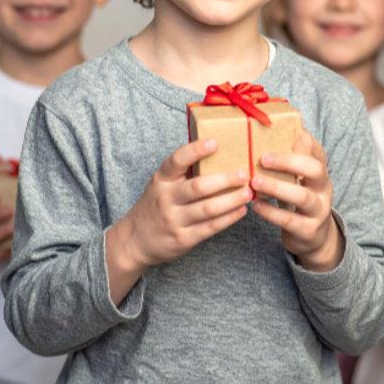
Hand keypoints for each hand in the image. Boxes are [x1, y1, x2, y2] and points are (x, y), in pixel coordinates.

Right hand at [111, 138, 251, 270]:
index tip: (215, 142)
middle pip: (199, 187)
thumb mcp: (161, 184)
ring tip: (248, 193)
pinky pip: (210, 227)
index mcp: (161, 180)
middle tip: (244, 174)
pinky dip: (229, 218)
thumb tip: (216, 152)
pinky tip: (241, 210)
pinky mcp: (183, 239)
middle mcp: (166, 199)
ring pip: (208, 208)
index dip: (195, 150)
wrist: (134, 241)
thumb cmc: (156, 205)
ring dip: (232, 200)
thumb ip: (182, 172)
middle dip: (225, 180)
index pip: (176, 161)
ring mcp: (174, 220)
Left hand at [250, 131, 343, 271]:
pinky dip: (271, 212)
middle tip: (264, 159)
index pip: (318, 152)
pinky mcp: (309, 230)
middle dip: (289, 162)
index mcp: (320, 173)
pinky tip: (256, 205)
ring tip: (255, 182)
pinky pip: (290, 220)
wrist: (315, 238)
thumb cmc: (299, 203)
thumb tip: (265, 135)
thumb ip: (289, 164)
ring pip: (302, 196)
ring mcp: (319, 210)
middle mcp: (324, 189)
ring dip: (277, 187)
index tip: (283, 135)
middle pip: (315, 169)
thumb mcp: (299, 181)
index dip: (304, 142)